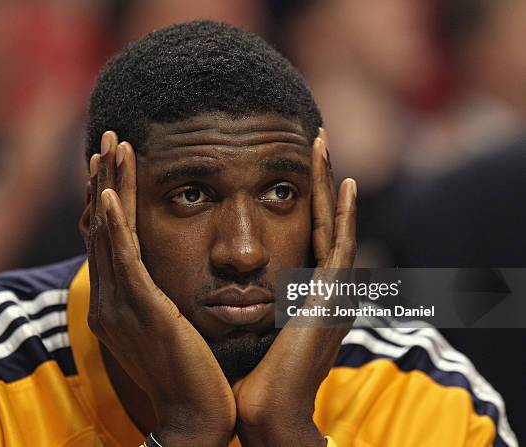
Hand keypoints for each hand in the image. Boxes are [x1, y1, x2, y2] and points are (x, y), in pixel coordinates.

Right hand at [87, 132, 235, 446]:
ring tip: (110, 147)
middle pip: (103, 226)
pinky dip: (115, 224)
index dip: (111, 196)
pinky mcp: (141, 310)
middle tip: (109, 138)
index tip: (117, 162)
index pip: (111, 238)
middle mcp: (113, 298)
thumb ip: (165, 298)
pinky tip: (111, 194)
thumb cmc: (193, 372)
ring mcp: (122, 304)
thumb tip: (175, 276)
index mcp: (122, 301)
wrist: (197, 416)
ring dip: (109, 187)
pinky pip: (124, 259)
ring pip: (110, 233)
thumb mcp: (173, 326)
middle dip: (105, 180)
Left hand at [232, 129, 357, 445]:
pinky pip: (339, 244)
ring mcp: (331, 290)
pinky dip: (344, 214)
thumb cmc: (250, 373)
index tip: (292, 168)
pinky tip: (345, 184)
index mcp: (304, 290)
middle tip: (314, 142)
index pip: (306, 232)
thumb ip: (251, 302)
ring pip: (333, 223)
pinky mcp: (330, 296)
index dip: (303, 198)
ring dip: (329, 184)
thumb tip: (226, 283)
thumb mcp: (252, 327)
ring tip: (323, 145)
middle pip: (323, 219)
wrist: (265, 408)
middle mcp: (323, 285)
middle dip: (318, 181)